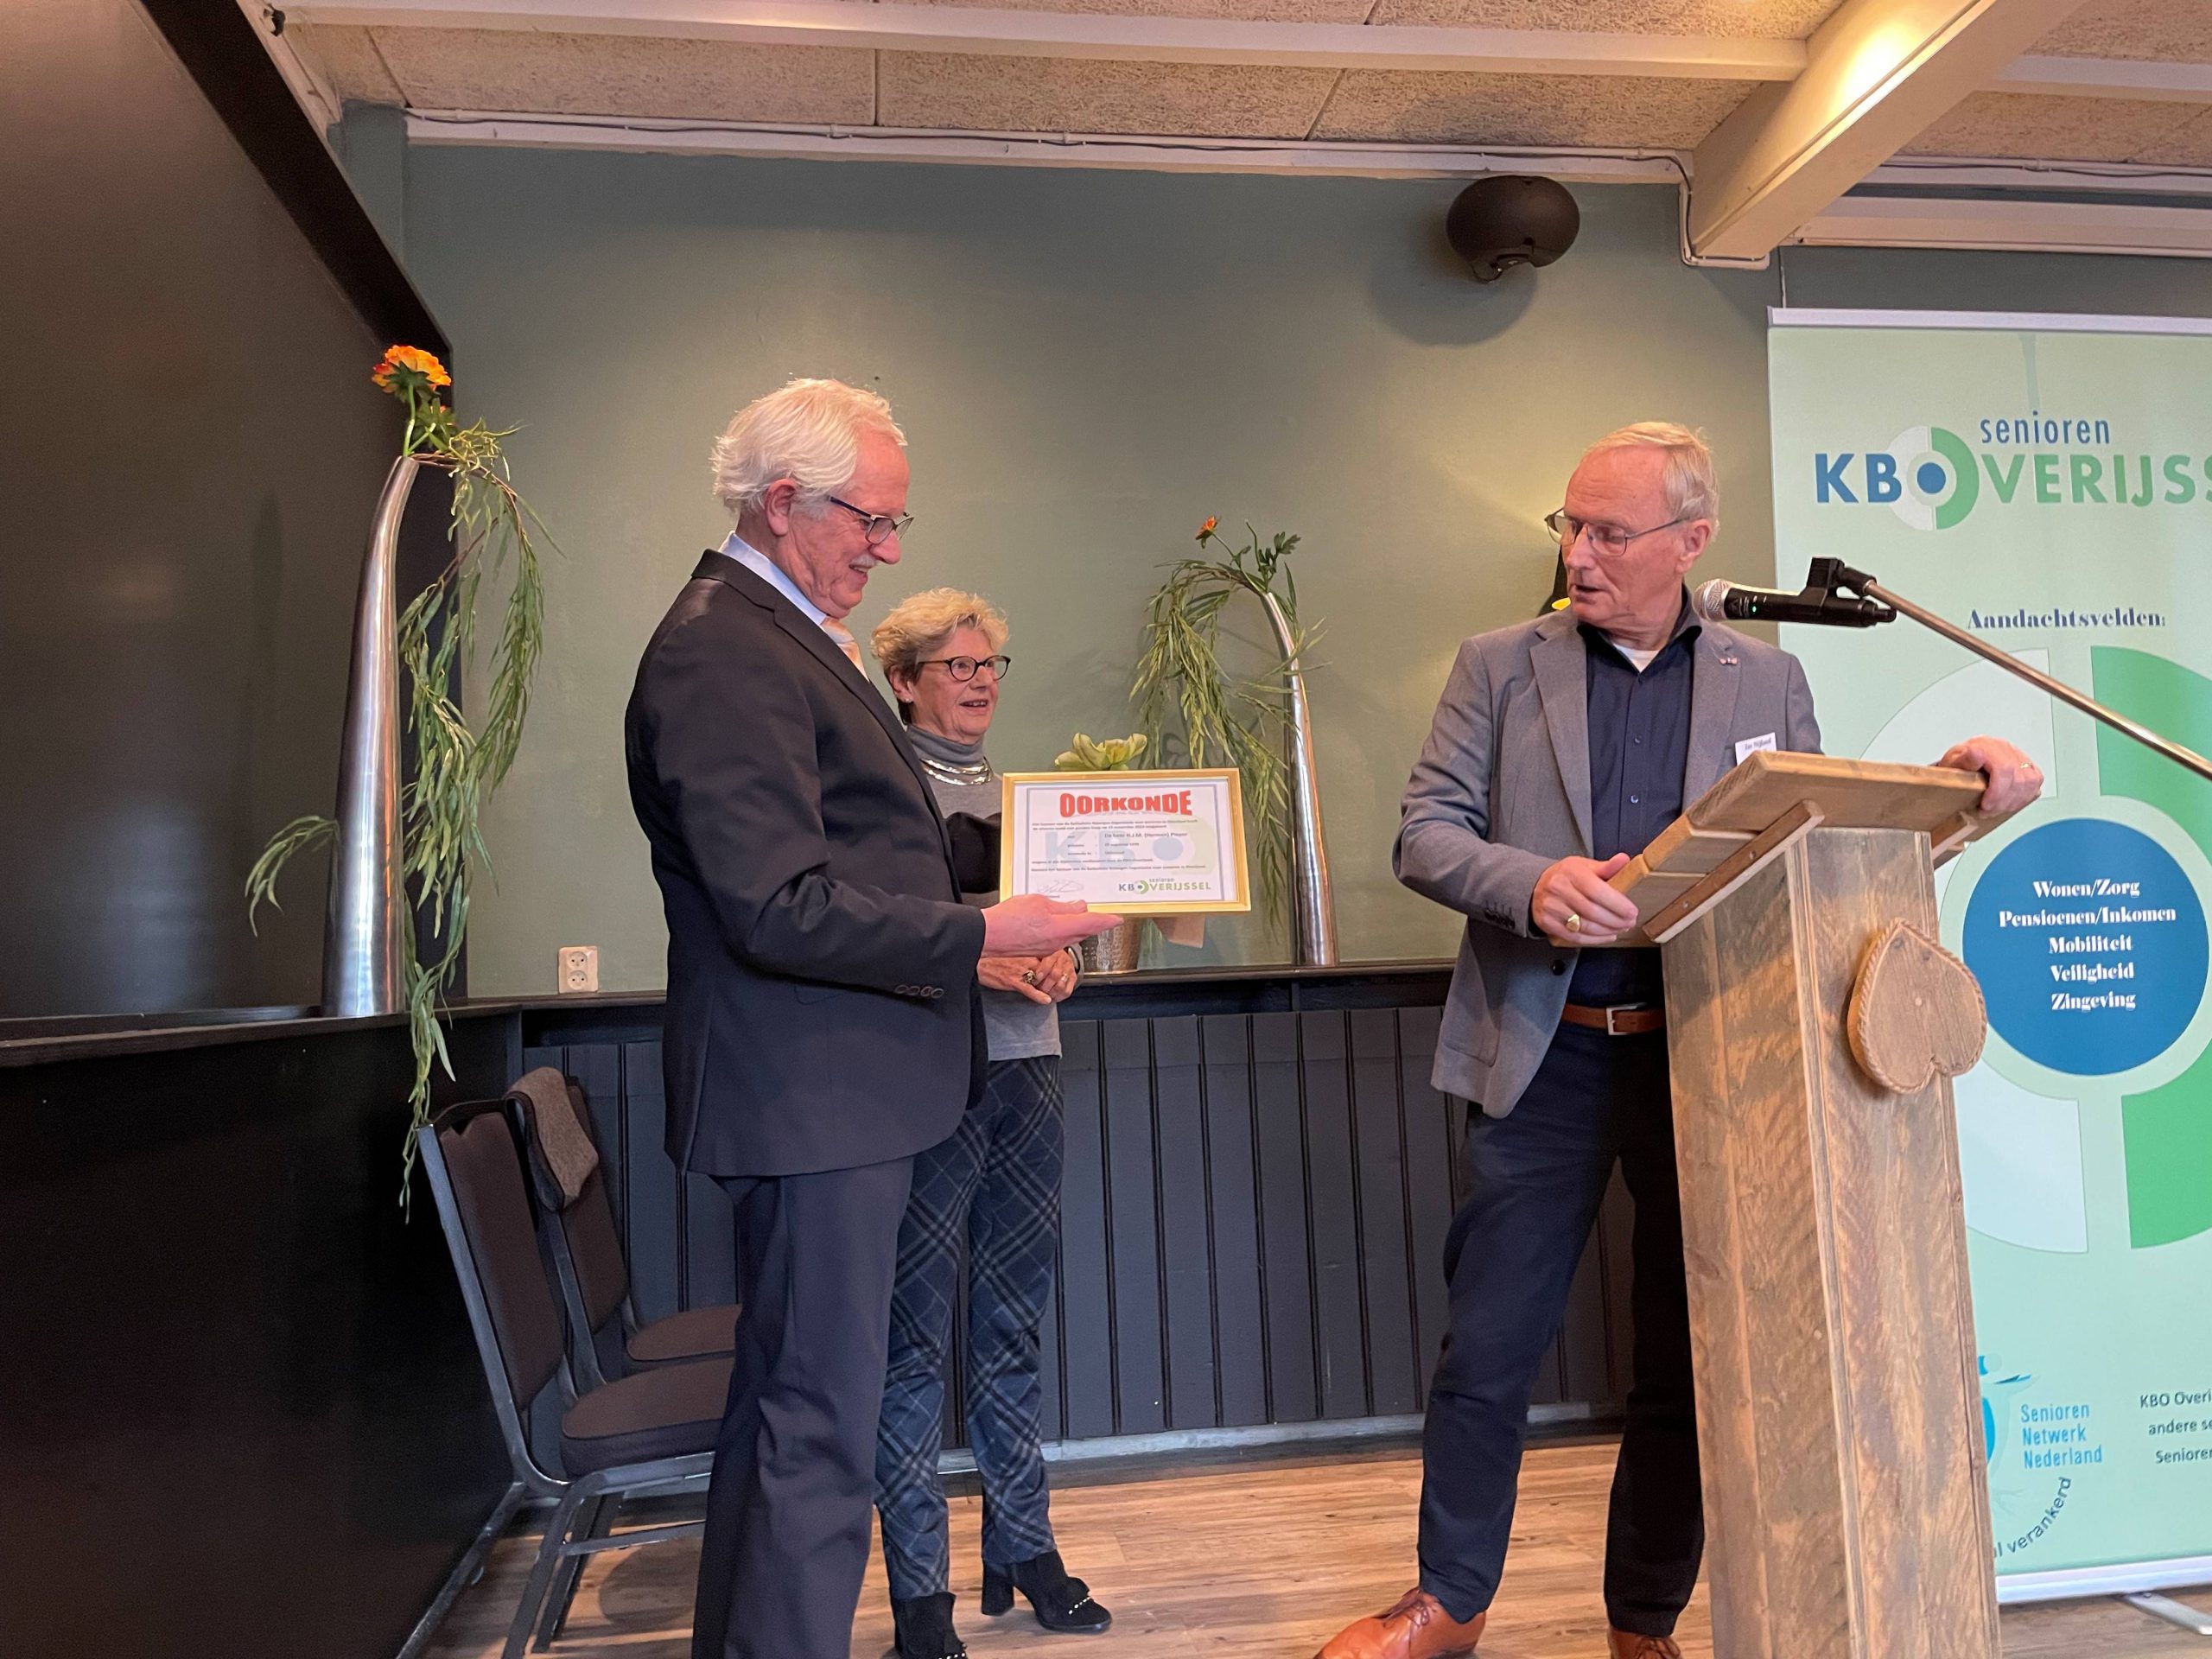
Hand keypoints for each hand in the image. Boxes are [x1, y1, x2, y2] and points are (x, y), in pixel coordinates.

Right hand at [978, 954, 1053, 1004]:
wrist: (977, 962)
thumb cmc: (993, 956)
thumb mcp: (1013, 950)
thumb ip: (1026, 952)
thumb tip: (1037, 956)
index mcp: (1026, 950)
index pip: (1047, 956)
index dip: (1054, 965)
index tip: (1058, 970)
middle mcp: (1025, 958)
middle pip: (1047, 968)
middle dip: (1052, 977)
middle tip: (1057, 984)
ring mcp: (1019, 970)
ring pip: (1040, 979)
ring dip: (1047, 987)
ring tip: (1053, 993)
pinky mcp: (1012, 981)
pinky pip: (1029, 989)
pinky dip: (1039, 996)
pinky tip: (1046, 1000)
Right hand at [981, 893, 1120, 954]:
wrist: (987, 936)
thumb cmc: (1008, 919)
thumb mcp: (1039, 903)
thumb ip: (1062, 906)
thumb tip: (1079, 907)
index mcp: (1061, 928)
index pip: (1092, 923)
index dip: (1107, 920)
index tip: (1117, 919)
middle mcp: (1058, 941)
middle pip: (1084, 931)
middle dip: (1094, 923)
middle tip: (1102, 914)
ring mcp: (1049, 947)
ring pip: (1071, 935)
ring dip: (1078, 925)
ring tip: (1078, 912)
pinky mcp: (1040, 949)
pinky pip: (1059, 939)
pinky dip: (1063, 929)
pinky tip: (1057, 921)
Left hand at [1032, 949, 1078, 1002]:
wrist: (1060, 957)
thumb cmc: (1045, 957)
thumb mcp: (1038, 955)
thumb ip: (1033, 962)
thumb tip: (1025, 970)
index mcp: (1054, 952)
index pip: (1048, 964)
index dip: (1040, 974)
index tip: (1034, 980)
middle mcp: (1063, 960)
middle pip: (1054, 976)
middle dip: (1044, 986)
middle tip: (1037, 990)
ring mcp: (1069, 970)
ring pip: (1061, 985)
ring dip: (1050, 992)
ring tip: (1044, 994)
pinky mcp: (1073, 978)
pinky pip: (1067, 991)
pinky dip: (1058, 996)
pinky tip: (1052, 997)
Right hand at [1531, 853, 1637, 946]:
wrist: (1536, 886)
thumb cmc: (1566, 876)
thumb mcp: (1584, 866)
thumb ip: (1606, 867)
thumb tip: (1624, 860)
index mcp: (1571, 872)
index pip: (1597, 891)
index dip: (1617, 904)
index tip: (1632, 912)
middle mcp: (1558, 889)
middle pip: (1592, 911)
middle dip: (1616, 920)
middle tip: (1630, 922)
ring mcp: (1551, 907)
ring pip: (1584, 926)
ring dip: (1607, 931)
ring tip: (1620, 928)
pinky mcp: (1547, 922)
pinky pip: (1575, 936)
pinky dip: (1594, 939)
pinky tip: (1607, 935)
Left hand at [1935, 736, 2043, 813]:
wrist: (1962, 761)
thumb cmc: (1957, 765)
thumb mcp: (1951, 763)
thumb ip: (1963, 760)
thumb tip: (1975, 753)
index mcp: (1986, 746)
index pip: (2002, 769)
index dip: (1997, 792)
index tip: (1985, 805)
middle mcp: (2004, 748)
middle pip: (2016, 778)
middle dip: (2002, 801)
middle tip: (1987, 811)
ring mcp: (2017, 755)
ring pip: (2028, 781)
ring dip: (2013, 801)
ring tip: (1997, 809)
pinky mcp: (2027, 764)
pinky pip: (2036, 780)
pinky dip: (2025, 796)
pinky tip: (2011, 802)